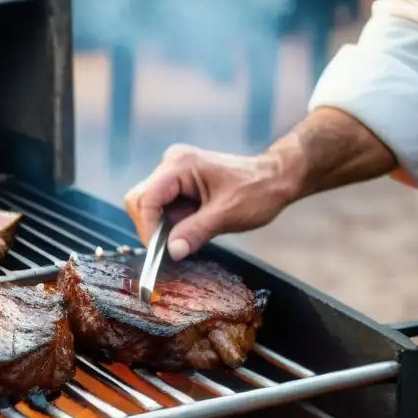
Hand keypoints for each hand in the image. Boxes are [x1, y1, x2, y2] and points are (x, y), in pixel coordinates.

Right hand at [123, 143, 299, 260]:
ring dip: (161, 227)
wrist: (276, 177)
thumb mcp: (227, 215)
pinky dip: (169, 224)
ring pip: (148, 206)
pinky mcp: (178, 183)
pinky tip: (187, 231)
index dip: (147, 228)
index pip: (145, 199)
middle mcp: (171, 164)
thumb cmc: (258, 190)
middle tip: (169, 249)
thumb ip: (196, 232)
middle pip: (140, 200)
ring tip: (184, 239)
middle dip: (150, 228)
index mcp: (179, 165)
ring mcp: (173, 172)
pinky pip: (162, 207)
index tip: (158, 252)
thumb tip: (171, 252)